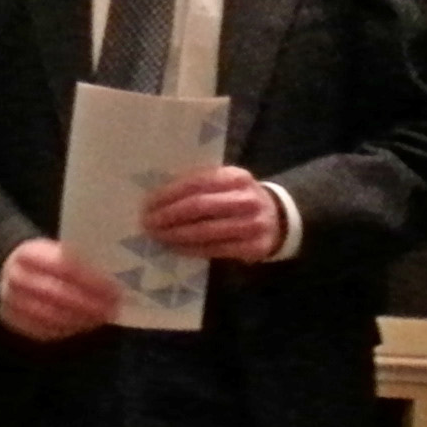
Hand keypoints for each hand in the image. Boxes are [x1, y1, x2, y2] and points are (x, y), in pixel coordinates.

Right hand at [0, 238, 120, 342]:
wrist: (12, 271)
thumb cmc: (46, 261)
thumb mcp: (56, 251)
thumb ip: (79, 261)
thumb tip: (115, 275)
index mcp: (27, 253)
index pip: (61, 265)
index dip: (89, 278)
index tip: (115, 288)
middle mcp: (14, 277)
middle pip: (54, 292)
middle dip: (88, 302)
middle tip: (114, 307)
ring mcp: (10, 301)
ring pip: (49, 315)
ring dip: (81, 318)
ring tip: (104, 317)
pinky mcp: (12, 321)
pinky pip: (43, 330)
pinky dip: (69, 328)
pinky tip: (87, 324)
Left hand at [141, 166, 284, 263]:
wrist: (279, 219)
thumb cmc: (239, 199)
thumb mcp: (227, 184)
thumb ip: (200, 185)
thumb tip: (157, 197)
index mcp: (236, 176)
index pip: (196, 182)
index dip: (169, 193)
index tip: (147, 202)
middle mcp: (246, 199)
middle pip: (199, 206)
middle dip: (168, 215)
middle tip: (146, 222)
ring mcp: (251, 225)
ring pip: (205, 231)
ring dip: (176, 235)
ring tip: (156, 236)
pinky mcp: (253, 248)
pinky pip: (214, 250)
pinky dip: (190, 249)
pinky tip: (174, 247)